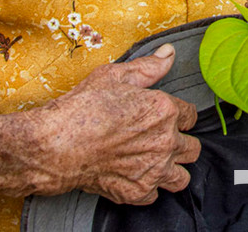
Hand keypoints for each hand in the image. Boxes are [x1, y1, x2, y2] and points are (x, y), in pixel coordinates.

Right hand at [0, 45, 199, 203]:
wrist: (56, 145)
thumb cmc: (81, 109)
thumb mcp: (113, 76)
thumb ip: (147, 67)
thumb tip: (169, 53)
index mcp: (164, 110)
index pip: (191, 116)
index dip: (178, 116)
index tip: (166, 119)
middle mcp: (165, 141)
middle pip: (192, 148)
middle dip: (179, 143)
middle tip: (160, 141)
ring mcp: (154, 169)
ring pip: (182, 176)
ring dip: (172, 169)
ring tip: (155, 162)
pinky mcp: (139, 191)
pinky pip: (156, 193)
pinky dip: (147, 186)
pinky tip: (134, 175)